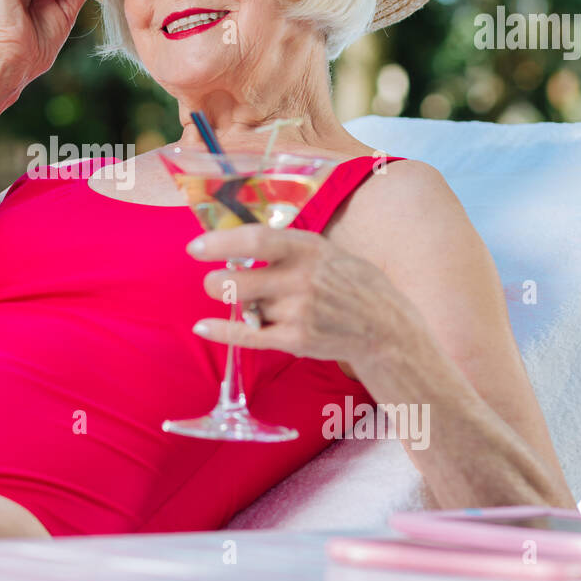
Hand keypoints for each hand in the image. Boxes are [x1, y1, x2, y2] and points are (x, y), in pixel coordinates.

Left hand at [185, 224, 418, 379]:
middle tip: (211, 281)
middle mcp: (302, 279)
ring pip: (246, 307)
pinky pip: (249, 335)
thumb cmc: (347, 283)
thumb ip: (286, 247)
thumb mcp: (324, 251)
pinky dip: (222, 331)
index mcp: (308, 248)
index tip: (195, 247)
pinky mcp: (296, 339)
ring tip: (249, 301)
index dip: (221, 242)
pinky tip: (204, 326)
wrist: (385, 328)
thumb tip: (236, 241)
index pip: (258, 240)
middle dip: (215, 282)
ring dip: (239, 305)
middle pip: (240, 280)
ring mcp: (299, 312)